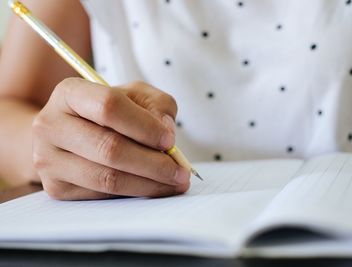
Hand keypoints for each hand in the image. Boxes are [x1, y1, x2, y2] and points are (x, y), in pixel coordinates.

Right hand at [32, 78, 189, 199]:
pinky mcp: (55, 187)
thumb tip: (166, 132)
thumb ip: (155, 105)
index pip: (109, 107)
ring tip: (174, 183)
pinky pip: (102, 195)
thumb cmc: (106, 113)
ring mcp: (49, 159)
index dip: (144, 126)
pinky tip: (152, 187)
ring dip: (149, 184)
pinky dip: (133, 193)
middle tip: (181, 171)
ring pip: (107, 178)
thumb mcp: (133, 95)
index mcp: (69, 93)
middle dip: (154, 163)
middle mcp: (51, 125)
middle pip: (109, 148)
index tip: (170, 140)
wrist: (68, 134)